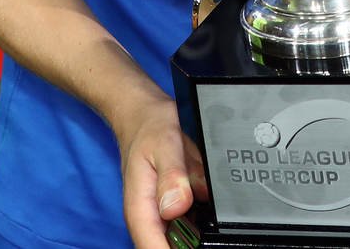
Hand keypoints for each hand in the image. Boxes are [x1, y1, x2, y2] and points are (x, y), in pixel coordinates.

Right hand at [113, 93, 208, 248]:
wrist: (146, 115)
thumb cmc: (149, 128)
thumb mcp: (163, 145)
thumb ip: (172, 176)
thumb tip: (176, 207)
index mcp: (141, 209)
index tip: (197, 244)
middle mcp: (151, 217)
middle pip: (173, 247)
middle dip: (194, 240)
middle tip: (208, 216)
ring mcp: (164, 214)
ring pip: (186, 237)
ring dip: (201, 227)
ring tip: (204, 190)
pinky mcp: (176, 208)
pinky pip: (194, 221)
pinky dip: (205, 213)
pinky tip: (207, 194)